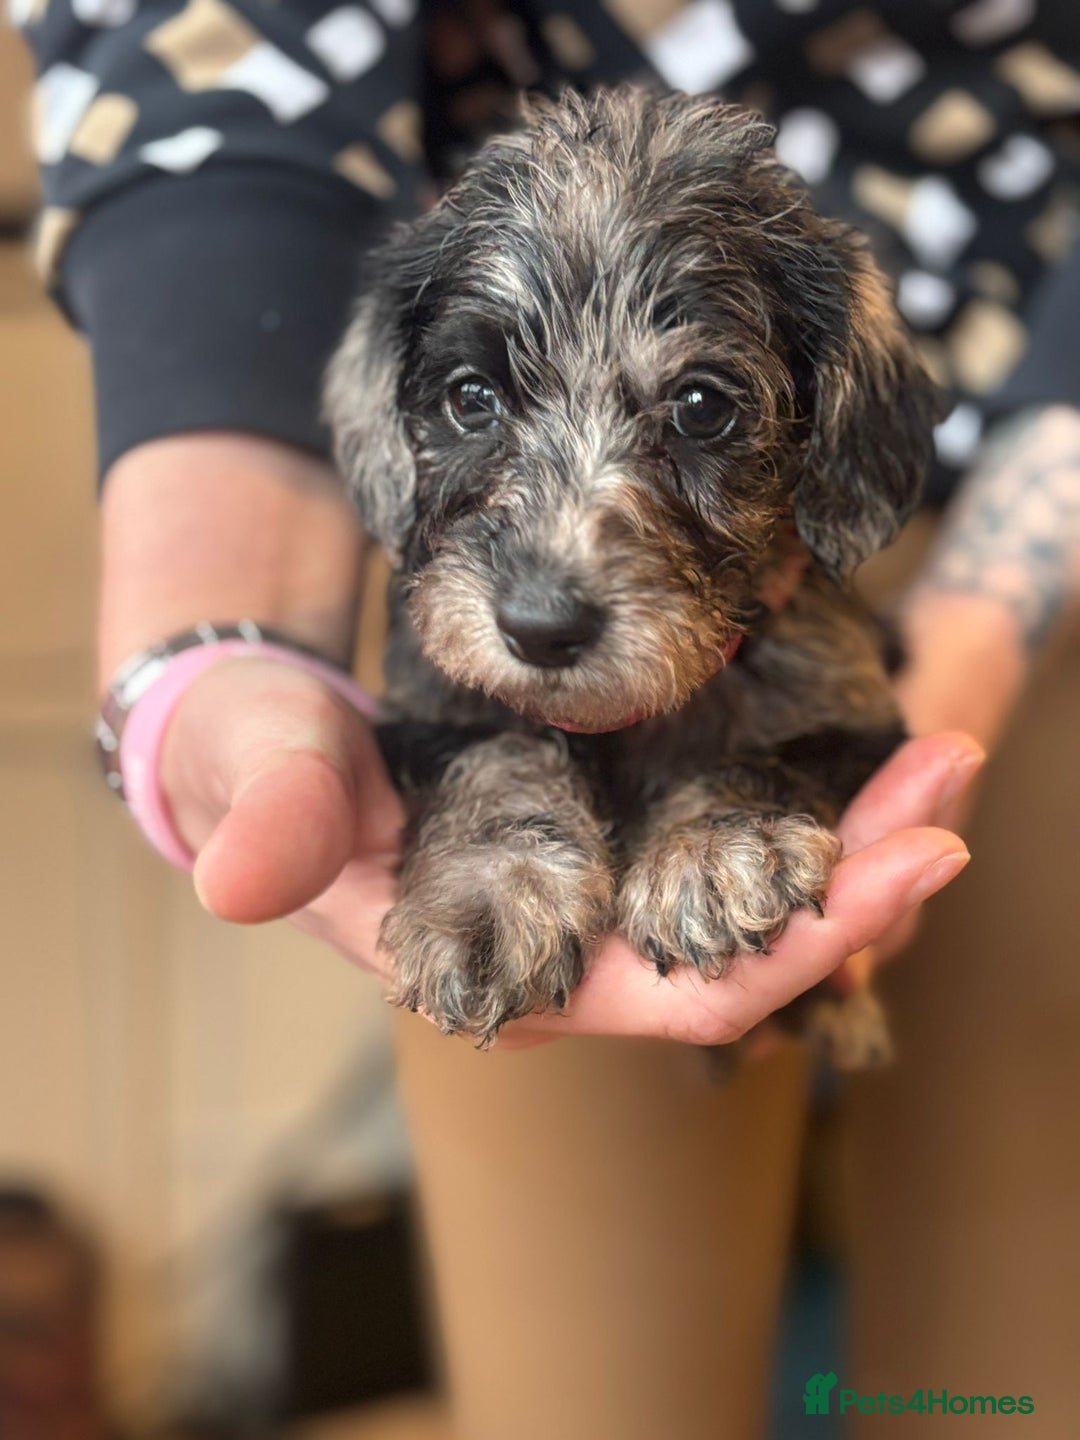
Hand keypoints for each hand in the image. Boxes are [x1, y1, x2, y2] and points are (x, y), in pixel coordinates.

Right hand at [167, 673, 974, 1047]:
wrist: (272, 739)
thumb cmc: (259, 769)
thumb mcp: (259, 780)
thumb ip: (272, 822)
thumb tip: (243, 881)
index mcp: (504, 961)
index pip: (671, 992)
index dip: (788, 945)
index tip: (902, 868)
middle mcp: (571, 943)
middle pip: (746, 942)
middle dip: (861, 882)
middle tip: (951, 787)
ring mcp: (596, 887)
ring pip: (749, 890)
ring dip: (852, 830)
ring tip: (938, 752)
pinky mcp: (607, 829)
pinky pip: (723, 829)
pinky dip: (795, 791)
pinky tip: (861, 744)